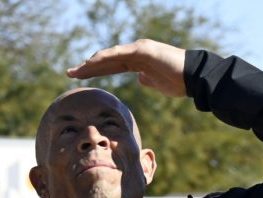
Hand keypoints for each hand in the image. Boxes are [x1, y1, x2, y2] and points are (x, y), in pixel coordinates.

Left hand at [67, 39, 187, 97]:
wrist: (193, 78)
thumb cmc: (178, 81)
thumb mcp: (157, 83)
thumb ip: (147, 79)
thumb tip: (139, 78)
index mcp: (137, 62)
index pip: (110, 66)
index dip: (94, 71)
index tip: (78, 78)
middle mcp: (136, 53)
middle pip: (106, 60)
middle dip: (86, 67)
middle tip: (68, 73)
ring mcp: (139, 50)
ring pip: (109, 56)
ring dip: (91, 63)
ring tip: (76, 70)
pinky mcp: (143, 50)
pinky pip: (119, 54)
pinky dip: (105, 57)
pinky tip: (91, 62)